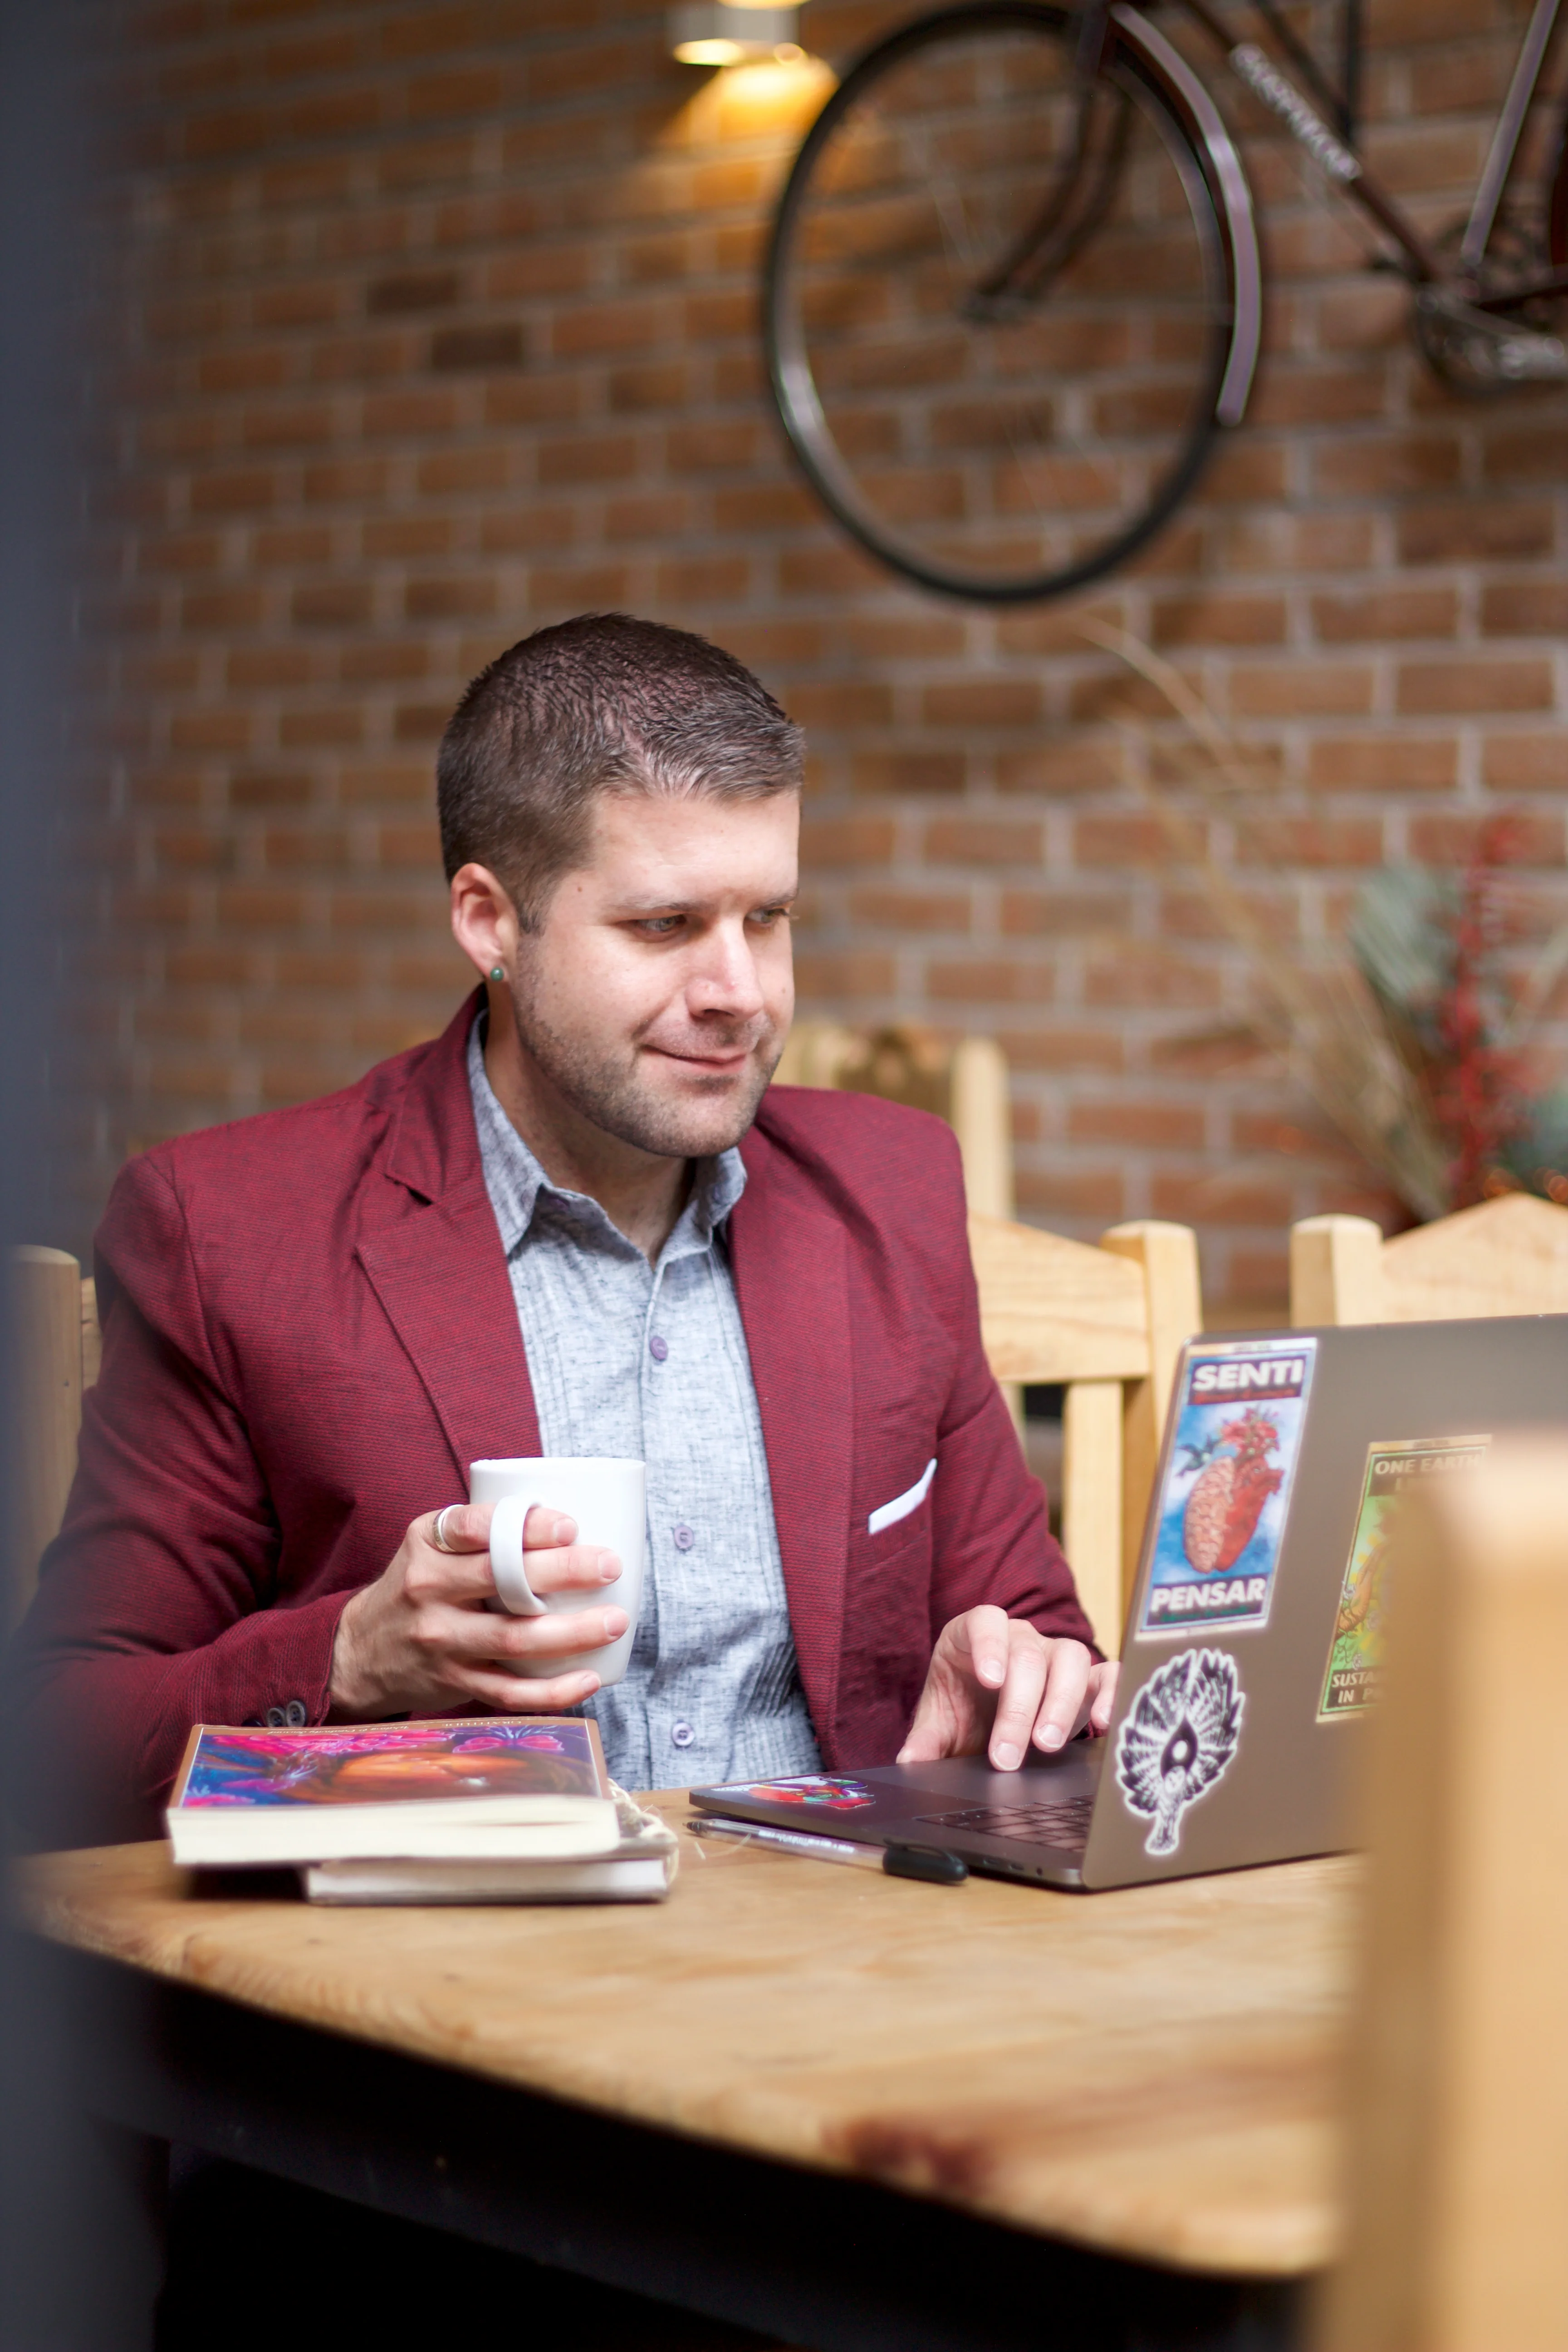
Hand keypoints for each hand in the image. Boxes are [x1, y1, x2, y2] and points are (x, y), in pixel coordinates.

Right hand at [328, 1502, 627, 1719]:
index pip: (474, 1526)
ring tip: (616, 1620)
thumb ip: (483, 1531)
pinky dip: (553, 1691)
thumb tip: (570, 1517)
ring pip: (514, 1638)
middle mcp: (429, 1589)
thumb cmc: (419, 1586)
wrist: (358, 1651)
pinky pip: (509, 1691)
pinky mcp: (453, 1681)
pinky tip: (590, 1678)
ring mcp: (440, 1640)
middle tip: (610, 1565)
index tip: (570, 1526)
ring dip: (573, 1632)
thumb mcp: (431, 1545)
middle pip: (503, 1580)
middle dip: (565, 1572)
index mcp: (428, 1543)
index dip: (526, 1526)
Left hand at [897, 1606, 1119, 1772]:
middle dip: (1017, 1709)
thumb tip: (908, 1763)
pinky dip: (1111, 1694)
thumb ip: (925, 1740)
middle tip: (1006, 1755)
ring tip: (1046, 1745)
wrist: (989, 1714)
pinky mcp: (1088, 1678)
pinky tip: (1104, 1724)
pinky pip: (1108, 1674)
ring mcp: (1056, 1654)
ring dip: (1060, 1704)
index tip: (990, 1679)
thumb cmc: (963, 1708)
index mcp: (975, 1635)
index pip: (985, 1622)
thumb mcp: (940, 1722)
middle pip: (1027, 1657)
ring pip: (1071, 1659)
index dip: (990, 1646)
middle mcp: (1019, 1638)